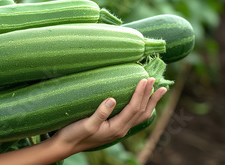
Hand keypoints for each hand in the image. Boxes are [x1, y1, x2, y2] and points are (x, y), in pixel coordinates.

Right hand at [50, 78, 166, 154]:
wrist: (66, 145)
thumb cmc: (74, 134)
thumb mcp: (86, 124)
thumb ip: (100, 113)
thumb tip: (113, 99)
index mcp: (116, 128)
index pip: (134, 108)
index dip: (140, 93)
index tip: (144, 79)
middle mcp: (121, 129)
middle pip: (142, 112)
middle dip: (150, 96)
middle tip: (155, 80)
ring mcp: (119, 129)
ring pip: (140, 115)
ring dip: (150, 102)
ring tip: (157, 91)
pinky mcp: (114, 127)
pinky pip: (133, 117)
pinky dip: (141, 107)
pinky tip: (141, 102)